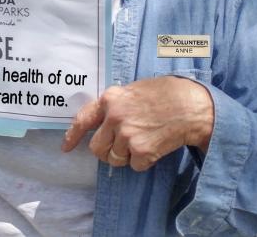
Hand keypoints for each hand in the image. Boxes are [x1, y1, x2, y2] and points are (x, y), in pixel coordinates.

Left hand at [61, 76, 213, 171]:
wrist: (190, 105)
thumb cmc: (164, 94)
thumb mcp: (132, 91)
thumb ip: (114, 105)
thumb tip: (100, 122)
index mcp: (109, 99)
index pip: (83, 120)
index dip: (72, 136)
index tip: (66, 148)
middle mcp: (114, 117)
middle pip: (96, 148)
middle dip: (106, 151)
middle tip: (121, 146)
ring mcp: (127, 135)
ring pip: (114, 159)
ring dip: (126, 157)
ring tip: (143, 141)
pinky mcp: (142, 150)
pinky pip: (134, 166)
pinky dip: (143, 162)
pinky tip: (154, 146)